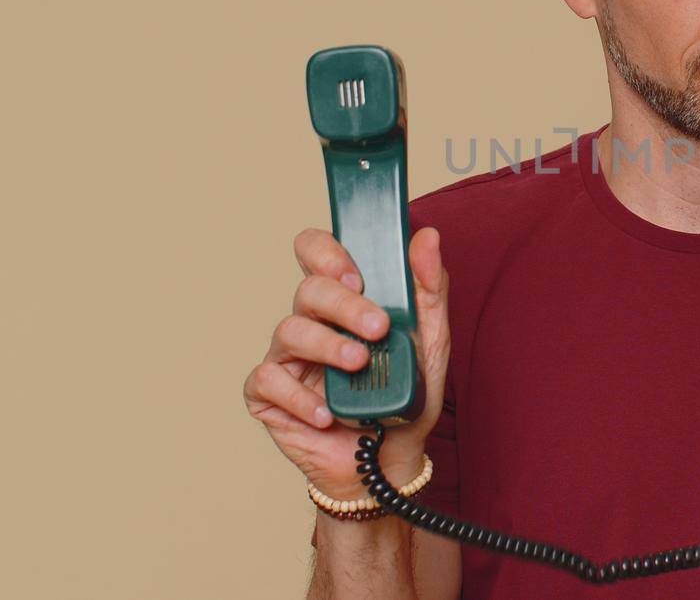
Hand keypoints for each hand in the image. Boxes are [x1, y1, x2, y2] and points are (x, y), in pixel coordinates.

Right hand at [243, 226, 451, 499]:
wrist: (391, 462)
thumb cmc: (404, 397)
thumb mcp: (431, 343)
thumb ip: (429, 289)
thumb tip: (427, 237)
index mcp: (342, 301)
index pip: (316, 252)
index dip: (327, 252)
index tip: (358, 274)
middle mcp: (310, 322)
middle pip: (307, 290)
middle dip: (343, 304)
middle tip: (377, 328)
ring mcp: (287, 358)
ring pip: (289, 330)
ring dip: (327, 346)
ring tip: (358, 365)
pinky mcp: (269, 396)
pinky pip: (268, 382)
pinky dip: (300, 398)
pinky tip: (328, 413)